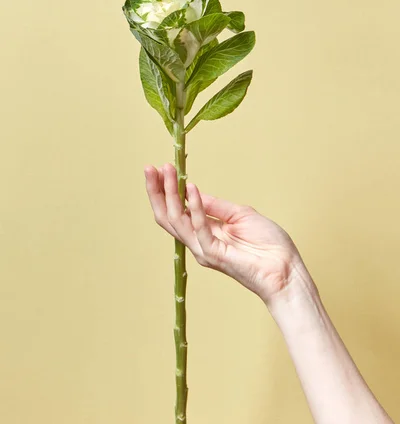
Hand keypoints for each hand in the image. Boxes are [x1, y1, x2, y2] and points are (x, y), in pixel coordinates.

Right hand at [144, 163, 309, 304]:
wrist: (287, 270)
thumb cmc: (269, 246)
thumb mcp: (240, 215)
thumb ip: (216, 206)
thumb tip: (193, 191)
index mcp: (204, 234)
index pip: (176, 211)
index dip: (166, 190)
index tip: (161, 169)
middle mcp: (198, 243)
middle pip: (167, 216)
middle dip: (157, 191)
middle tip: (150, 168)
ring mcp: (204, 250)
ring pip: (176, 221)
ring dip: (170, 193)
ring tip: (166, 172)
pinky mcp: (214, 255)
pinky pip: (199, 228)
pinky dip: (195, 206)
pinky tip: (192, 188)